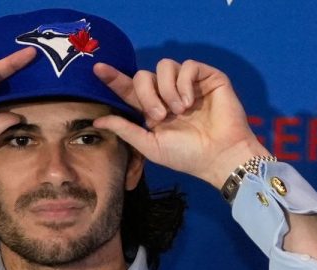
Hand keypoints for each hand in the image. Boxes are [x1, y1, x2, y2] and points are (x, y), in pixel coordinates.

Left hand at [93, 59, 269, 188]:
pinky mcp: (207, 77)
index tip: (97, 70)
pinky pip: (188, 65)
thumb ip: (125, 130)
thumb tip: (97, 120)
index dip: (114, 78)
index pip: (129, 89)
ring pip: (165, 66)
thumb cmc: (186, 156)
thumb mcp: (150, 146)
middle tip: (159, 117)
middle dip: (146, 95)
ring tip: (178, 111)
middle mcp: (167, 93)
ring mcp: (187, 84)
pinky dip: (184, 83)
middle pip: (143, 75)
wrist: (219, 156)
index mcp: (152, 109)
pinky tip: (189, 102)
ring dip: (166, 89)